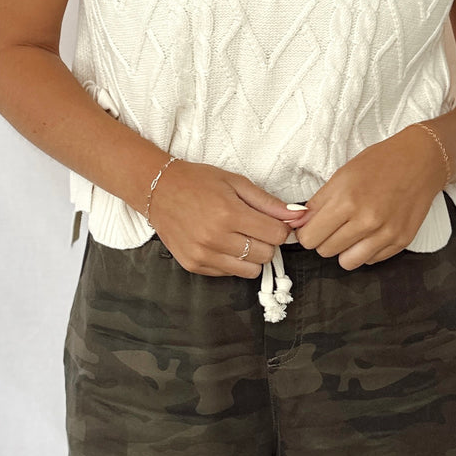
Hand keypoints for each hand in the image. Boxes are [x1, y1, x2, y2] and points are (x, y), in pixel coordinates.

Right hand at [149, 161, 307, 276]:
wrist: (157, 190)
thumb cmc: (198, 181)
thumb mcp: (236, 182)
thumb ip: (268, 202)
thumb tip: (298, 216)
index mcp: (229, 214)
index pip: (276, 235)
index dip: (280, 228)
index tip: (273, 221)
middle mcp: (216, 238)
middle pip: (266, 255)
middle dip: (266, 242)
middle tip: (254, 227)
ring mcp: (203, 255)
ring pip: (250, 270)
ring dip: (251, 255)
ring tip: (239, 237)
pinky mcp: (194, 265)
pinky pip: (229, 273)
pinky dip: (232, 262)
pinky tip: (222, 243)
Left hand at [292, 127, 447, 268]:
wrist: (421, 161)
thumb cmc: (381, 163)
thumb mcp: (342, 175)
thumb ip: (318, 203)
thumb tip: (298, 224)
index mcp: (347, 200)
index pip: (309, 237)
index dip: (306, 232)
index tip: (312, 226)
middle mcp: (366, 220)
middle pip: (325, 251)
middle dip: (324, 239)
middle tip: (333, 225)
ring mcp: (386, 233)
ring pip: (346, 262)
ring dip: (344, 249)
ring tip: (350, 232)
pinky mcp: (400, 241)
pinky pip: (370, 260)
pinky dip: (365, 250)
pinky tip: (370, 232)